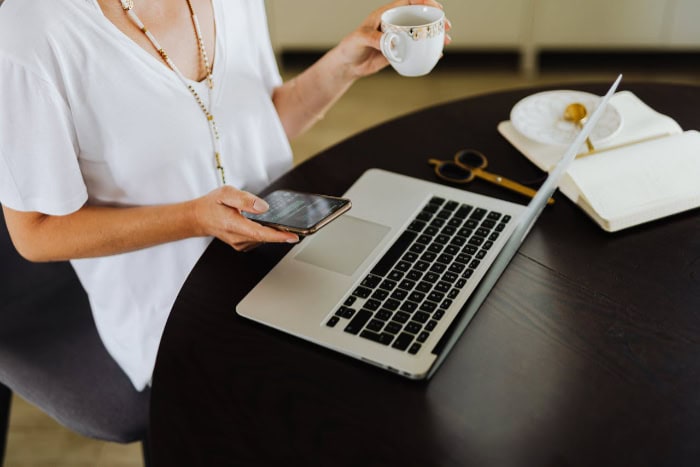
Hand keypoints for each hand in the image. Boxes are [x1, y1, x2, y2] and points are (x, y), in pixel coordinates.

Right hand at [192, 186, 298, 251]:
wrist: (199, 218)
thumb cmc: (212, 205)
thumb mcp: (226, 193)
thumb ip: (245, 199)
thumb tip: (263, 207)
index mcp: (233, 225)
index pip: (260, 233)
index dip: (278, 236)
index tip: (293, 236)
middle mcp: (237, 238)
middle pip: (265, 237)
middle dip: (281, 232)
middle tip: (294, 224)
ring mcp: (240, 243)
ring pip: (263, 238)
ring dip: (272, 231)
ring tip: (275, 221)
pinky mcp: (243, 245)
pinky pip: (259, 239)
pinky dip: (265, 232)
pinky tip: (264, 224)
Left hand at [335, 0, 451, 78]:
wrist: (347, 65)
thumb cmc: (350, 46)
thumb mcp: (360, 38)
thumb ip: (376, 38)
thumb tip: (392, 42)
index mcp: (386, 14)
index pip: (408, 2)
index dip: (423, 1)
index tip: (435, 7)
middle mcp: (394, 24)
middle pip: (419, 17)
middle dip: (435, 19)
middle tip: (446, 26)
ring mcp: (398, 38)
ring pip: (420, 34)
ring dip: (435, 36)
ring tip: (446, 41)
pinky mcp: (398, 52)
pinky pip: (416, 50)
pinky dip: (427, 52)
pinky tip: (437, 55)